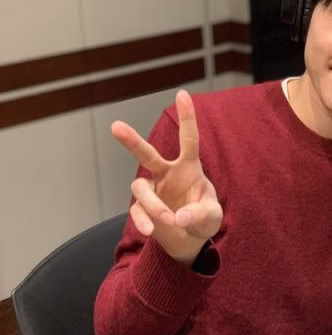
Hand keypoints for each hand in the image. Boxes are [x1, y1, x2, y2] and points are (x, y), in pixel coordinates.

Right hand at [111, 90, 222, 264]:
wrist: (189, 240)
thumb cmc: (203, 218)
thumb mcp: (211, 217)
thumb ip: (200, 214)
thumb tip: (178, 217)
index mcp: (189, 167)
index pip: (189, 139)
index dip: (187, 117)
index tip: (182, 94)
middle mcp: (167, 174)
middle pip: (147, 154)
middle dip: (131, 141)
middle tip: (116, 126)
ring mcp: (153, 191)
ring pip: (141, 188)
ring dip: (154, 204)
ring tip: (168, 219)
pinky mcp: (143, 209)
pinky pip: (138, 211)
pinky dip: (143, 220)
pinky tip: (150, 230)